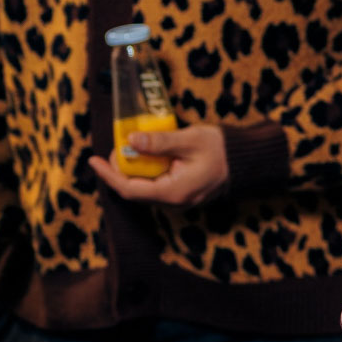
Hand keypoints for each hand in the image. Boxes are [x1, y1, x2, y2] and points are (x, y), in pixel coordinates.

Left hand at [87, 124, 229, 206]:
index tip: (94, 159)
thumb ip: (159, 141)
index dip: (109, 175)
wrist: (247, 160)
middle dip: (118, 170)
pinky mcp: (182, 193)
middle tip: (114, 147)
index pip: (130, 189)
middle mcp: (174, 202)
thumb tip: (131, 140)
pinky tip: (144, 155)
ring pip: (144, 189)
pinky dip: (145, 171)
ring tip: (126, 149)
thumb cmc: (220, 148)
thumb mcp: (189, 140)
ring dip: (131, 170)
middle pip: (134, 190)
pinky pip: (155, 186)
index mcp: (173, 192)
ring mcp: (179, 200)